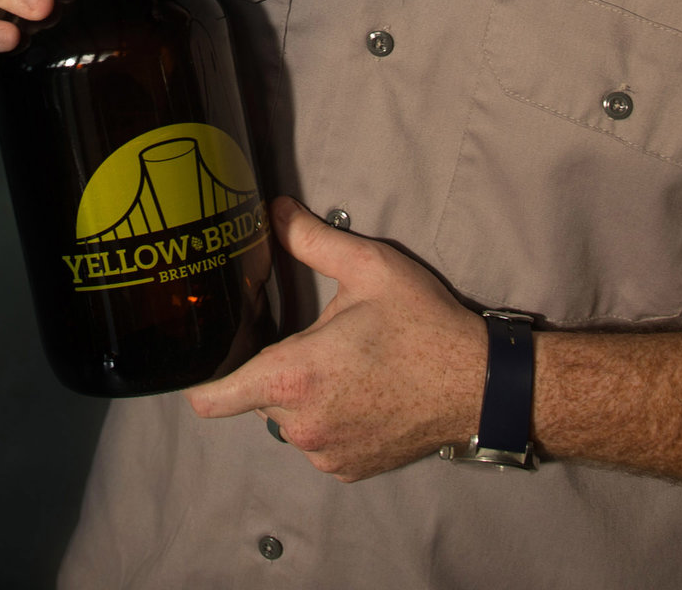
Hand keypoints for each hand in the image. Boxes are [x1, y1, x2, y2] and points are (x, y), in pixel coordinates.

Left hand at [186, 198, 486, 480]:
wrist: (479, 386)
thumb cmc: (424, 327)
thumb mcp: (369, 268)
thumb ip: (311, 240)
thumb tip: (274, 212)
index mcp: (294, 376)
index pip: (213, 397)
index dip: (202, 380)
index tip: (209, 360)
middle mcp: (301, 424)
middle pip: (256, 396)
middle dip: (276, 369)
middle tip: (317, 342)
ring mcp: (325, 452)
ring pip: (287, 419)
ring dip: (303, 396)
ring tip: (346, 368)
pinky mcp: (346, 468)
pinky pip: (317, 440)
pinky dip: (329, 419)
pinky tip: (361, 393)